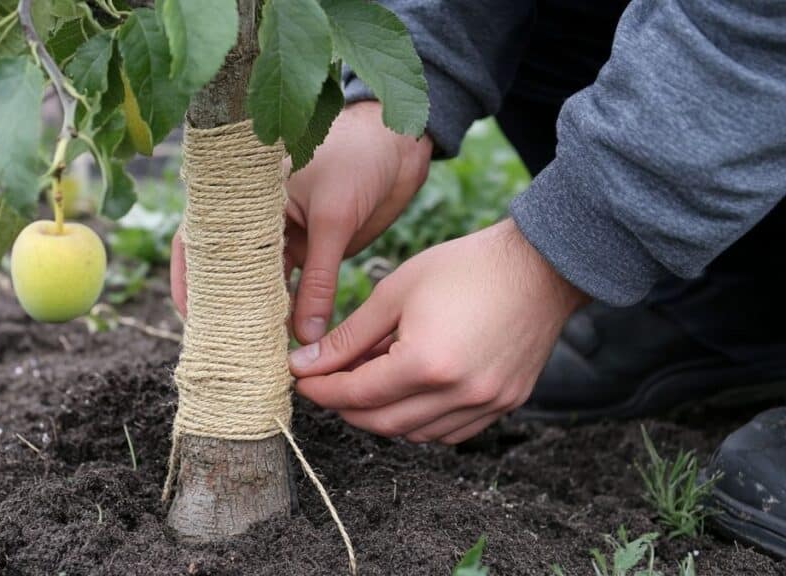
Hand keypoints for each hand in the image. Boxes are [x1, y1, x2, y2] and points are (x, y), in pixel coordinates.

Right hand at [171, 101, 433, 341]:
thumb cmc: (357, 161)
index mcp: (244, 194)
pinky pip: (293, 286)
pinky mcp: (310, 249)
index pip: (201, 238)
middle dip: (225, 306)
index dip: (189, 277)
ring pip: (261, 282)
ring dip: (259, 313)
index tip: (191, 315)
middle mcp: (256, 217)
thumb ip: (320, 279)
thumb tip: (306, 336)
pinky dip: (289, 311)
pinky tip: (286, 337)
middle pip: (228, 268)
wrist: (397, 148)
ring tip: (256, 350)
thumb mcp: (333, 219)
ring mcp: (282, 235)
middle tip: (226, 345)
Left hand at [289, 219, 588, 443]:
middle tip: (328, 383)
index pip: (357, 395)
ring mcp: (487, 404)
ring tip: (369, 380)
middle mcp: (458, 393)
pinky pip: (450, 432)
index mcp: (427, 363)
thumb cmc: (465, 268)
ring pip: (416, 434)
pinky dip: (421, 421)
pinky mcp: (506, 404)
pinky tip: (409, 392)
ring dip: (383, 416)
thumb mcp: (395, 293)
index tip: (302, 380)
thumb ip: (348, 337)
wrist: (539, 266)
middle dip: (346, 407)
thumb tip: (305, 364)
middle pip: (383, 423)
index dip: (323, 390)